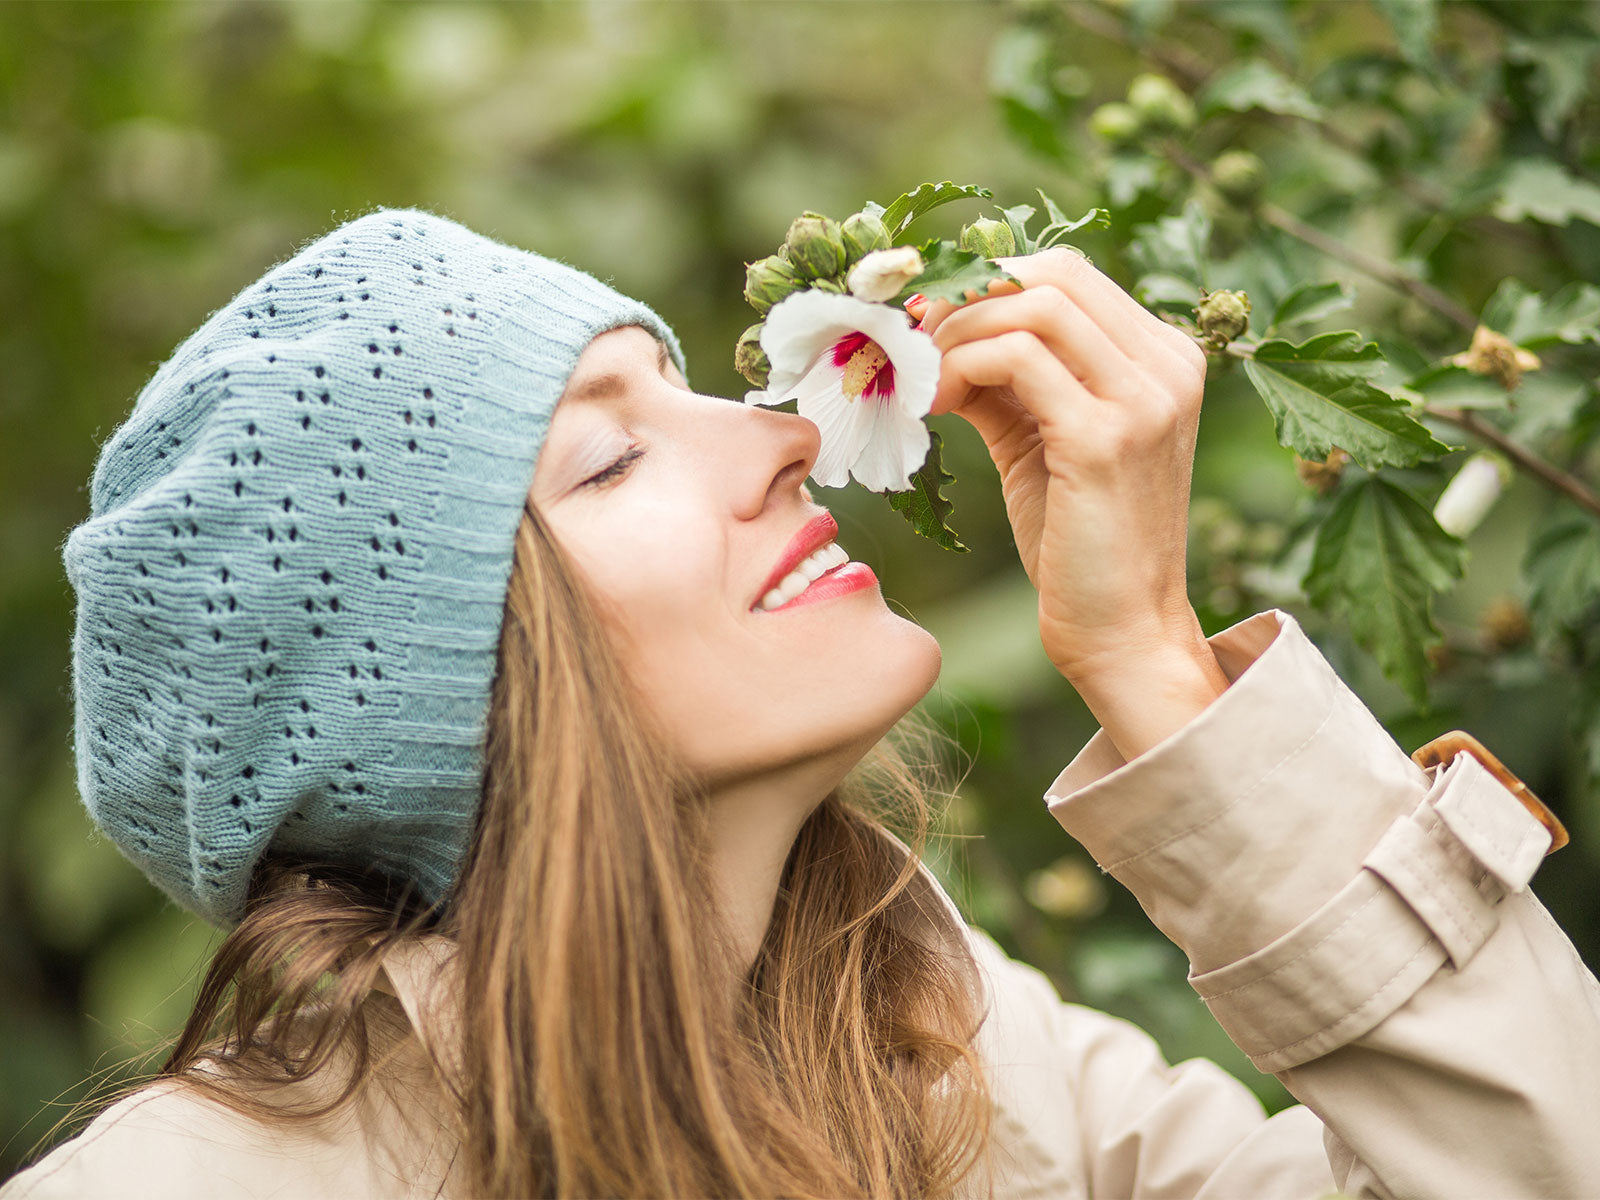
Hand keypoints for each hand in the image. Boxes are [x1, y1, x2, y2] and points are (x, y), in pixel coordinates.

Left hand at [909, 248, 1229, 753]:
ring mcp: (1145, 398)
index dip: (984, 281)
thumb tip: (934, 327)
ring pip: (1032, 305)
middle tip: (909, 341)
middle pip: (1052, 274)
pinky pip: (1014, 358)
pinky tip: (934, 406)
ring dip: (956, 332)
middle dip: (966, 295)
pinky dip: (959, 368)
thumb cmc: (1078, 540)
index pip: (1067, 274)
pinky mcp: (1105, 437)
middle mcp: (1168, 365)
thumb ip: (1007, 377)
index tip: (923, 319)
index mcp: (1163, 357)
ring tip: (919, 381)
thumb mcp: (1042, 438)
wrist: (1121, 630)